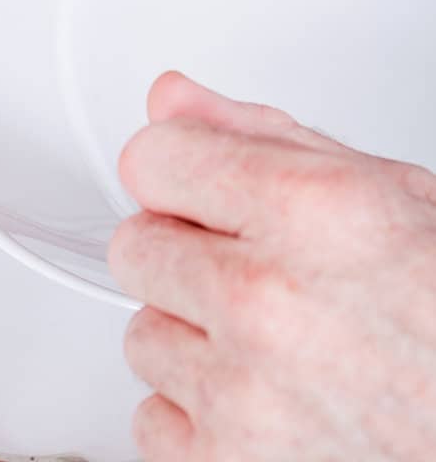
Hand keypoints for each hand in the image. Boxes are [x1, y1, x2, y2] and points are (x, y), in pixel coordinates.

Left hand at [110, 71, 435, 460]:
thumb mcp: (387, 193)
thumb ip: (260, 137)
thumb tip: (171, 100)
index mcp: (306, 211)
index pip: (150, 160)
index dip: (179, 174)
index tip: (202, 192)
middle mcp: (264, 299)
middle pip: (135, 247)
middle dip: (185, 256)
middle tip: (256, 277)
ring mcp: (242, 392)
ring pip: (141, 336)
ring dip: (194, 341)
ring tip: (276, 347)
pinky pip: (150, 423)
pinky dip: (198, 419)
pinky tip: (264, 402)